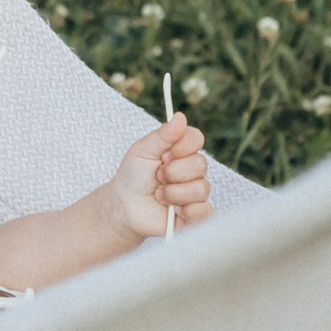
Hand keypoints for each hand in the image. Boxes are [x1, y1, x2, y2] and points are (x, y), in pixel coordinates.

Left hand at [104, 111, 211, 243]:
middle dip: (172, 173)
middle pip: (200, 164)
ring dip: (174, 193)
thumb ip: (162, 135)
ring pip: (201, 188)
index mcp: (182, 150)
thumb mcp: (143, 150)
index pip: (197, 138)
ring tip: (159, 196)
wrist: (124, 207)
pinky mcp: (195, 214)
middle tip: (157, 177)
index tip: (162, 155)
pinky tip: (173, 211)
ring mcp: (195, 192)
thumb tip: (180, 116)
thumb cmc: (133, 176)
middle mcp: (192, 169)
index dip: (181, 147)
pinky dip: (188, 211)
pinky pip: (206, 211)